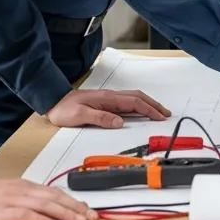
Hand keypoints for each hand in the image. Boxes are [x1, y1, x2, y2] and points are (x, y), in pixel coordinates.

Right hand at [0, 178, 97, 219]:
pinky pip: (28, 215)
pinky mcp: (3, 211)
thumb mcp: (8, 194)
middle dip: (76, 207)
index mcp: (26, 186)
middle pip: (56, 198)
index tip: (86, 208)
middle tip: (91, 216)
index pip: (55, 192)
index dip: (73, 200)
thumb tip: (43, 210)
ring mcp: (14, 199)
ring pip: (47, 205)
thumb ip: (26, 200)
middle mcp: (24, 190)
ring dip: (66, 213)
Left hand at [46, 88, 169, 128]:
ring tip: (158, 112)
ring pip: (134, 99)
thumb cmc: (64, 109)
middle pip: (138, 98)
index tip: (160, 116)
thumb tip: (120, 122)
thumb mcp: (80, 116)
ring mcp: (109, 98)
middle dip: (154, 105)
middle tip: (165, 113)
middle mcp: (111, 96)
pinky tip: (140, 111)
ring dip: (148, 104)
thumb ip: (100, 118)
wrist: (54, 101)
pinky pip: (127, 102)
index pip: (134, 102)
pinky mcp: (106, 102)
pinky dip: (138, 105)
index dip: (149, 109)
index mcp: (108, 99)